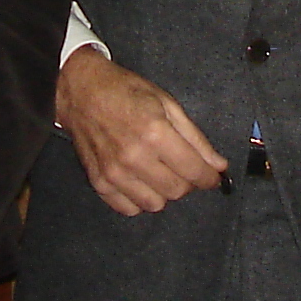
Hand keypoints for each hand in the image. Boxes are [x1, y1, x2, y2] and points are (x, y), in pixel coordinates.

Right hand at [56, 49, 229, 213]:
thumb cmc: (126, 91)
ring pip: (155, 205)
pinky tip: (140, 180)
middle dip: (188, 182)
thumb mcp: (167, 103)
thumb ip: (195, 138)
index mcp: (155, 132)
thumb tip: (219, 166)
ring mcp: (114, 173)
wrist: (81, 91)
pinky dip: (139, 199)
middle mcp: (134, 157)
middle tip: (183, 168)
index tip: (213, 177)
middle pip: (177, 191)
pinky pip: (129, 209)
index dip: (210, 178)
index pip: (194, 171)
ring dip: (164, 192)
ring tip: (159, 172)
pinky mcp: (98, 182)